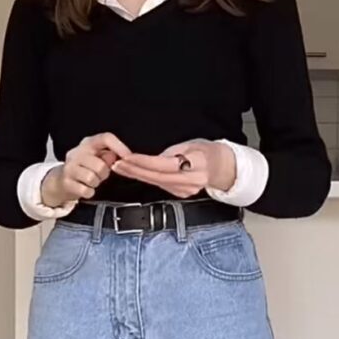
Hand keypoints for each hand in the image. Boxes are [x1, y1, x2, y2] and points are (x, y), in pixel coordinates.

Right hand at [41, 132, 131, 206]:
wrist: (60, 181)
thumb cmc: (83, 168)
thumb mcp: (96, 158)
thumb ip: (109, 156)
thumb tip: (119, 157)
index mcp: (88, 143)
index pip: (106, 138)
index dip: (119, 147)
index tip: (128, 157)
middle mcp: (77, 153)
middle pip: (101, 165)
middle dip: (104, 174)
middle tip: (99, 174)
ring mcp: (70, 167)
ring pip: (92, 178)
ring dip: (96, 183)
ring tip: (91, 181)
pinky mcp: (66, 182)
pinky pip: (86, 190)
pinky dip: (89, 192)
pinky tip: (85, 188)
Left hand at [111, 138, 235, 198]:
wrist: (221, 167)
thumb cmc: (206, 151)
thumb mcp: (190, 143)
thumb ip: (171, 153)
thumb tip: (151, 159)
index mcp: (195, 164)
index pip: (163, 165)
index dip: (143, 162)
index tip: (127, 158)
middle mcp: (191, 181)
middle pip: (157, 177)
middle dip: (135, 171)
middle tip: (117, 164)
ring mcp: (186, 190)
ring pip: (157, 183)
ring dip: (137, 176)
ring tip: (120, 168)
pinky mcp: (182, 195)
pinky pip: (161, 186)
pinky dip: (147, 179)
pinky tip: (134, 174)